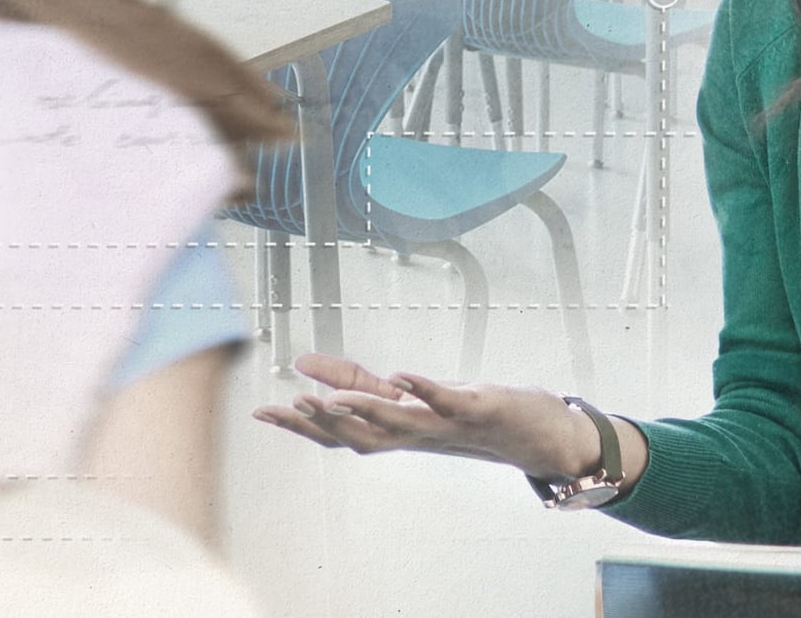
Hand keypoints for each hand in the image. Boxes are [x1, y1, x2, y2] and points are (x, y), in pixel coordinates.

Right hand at [251, 352, 601, 480]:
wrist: (540, 438)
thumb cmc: (470, 414)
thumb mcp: (407, 394)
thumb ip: (355, 378)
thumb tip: (302, 361)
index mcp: (396, 430)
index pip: (341, 432)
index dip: (300, 425)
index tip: (260, 412)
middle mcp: (417, 434)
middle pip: (361, 435)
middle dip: (321, 424)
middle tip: (284, 408)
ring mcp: (448, 424)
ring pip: (399, 425)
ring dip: (363, 412)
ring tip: (328, 399)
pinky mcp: (479, 408)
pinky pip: (449, 401)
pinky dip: (424, 390)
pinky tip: (401, 375)